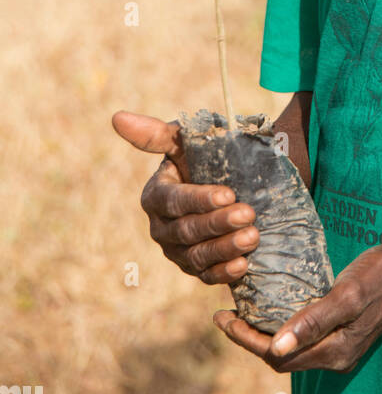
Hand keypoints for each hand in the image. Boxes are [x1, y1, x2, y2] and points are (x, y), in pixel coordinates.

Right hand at [112, 110, 258, 285]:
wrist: (228, 182)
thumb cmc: (202, 157)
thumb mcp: (181, 141)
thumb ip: (153, 133)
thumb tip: (117, 117)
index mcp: (155, 196)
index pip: (173, 201)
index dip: (199, 199)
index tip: (228, 194)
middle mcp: (161, 228)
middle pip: (187, 230)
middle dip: (218, 223)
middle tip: (248, 214)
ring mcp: (177, 252)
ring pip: (197, 256)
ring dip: (225, 248)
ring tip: (253, 236)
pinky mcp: (194, 269)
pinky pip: (206, 275)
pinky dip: (224, 273)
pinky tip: (243, 264)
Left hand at [213, 243, 381, 372]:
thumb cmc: (379, 275)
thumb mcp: (347, 294)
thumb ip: (314, 320)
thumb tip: (276, 346)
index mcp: (335, 351)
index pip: (278, 356)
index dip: (247, 340)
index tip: (224, 318)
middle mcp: (334, 356)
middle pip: (280, 356)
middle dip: (249, 338)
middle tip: (224, 315)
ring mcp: (337, 346)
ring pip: (290, 348)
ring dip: (262, 334)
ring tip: (240, 312)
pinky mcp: (339, 332)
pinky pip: (302, 337)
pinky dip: (280, 326)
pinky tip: (270, 308)